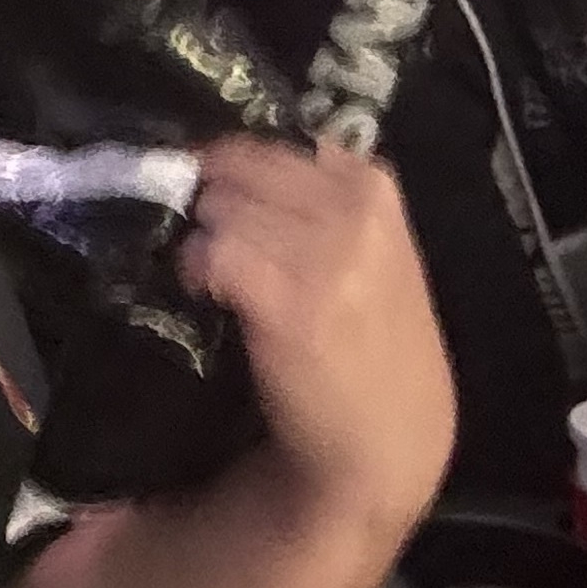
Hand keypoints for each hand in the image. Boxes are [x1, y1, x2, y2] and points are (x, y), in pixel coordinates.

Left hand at [181, 137, 455, 542]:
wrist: (388, 442)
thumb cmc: (376, 350)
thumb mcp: (373, 254)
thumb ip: (323, 203)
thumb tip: (238, 164)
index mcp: (375, 186)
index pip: (275, 144)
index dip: (234, 168)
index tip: (214, 191)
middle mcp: (354, 208)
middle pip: (239, 168)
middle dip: (213, 200)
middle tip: (208, 240)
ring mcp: (324, 252)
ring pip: (220, 207)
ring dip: (203, 239)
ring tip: (212, 276)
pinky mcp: (286, 299)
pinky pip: (214, 252)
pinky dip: (198, 270)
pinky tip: (209, 294)